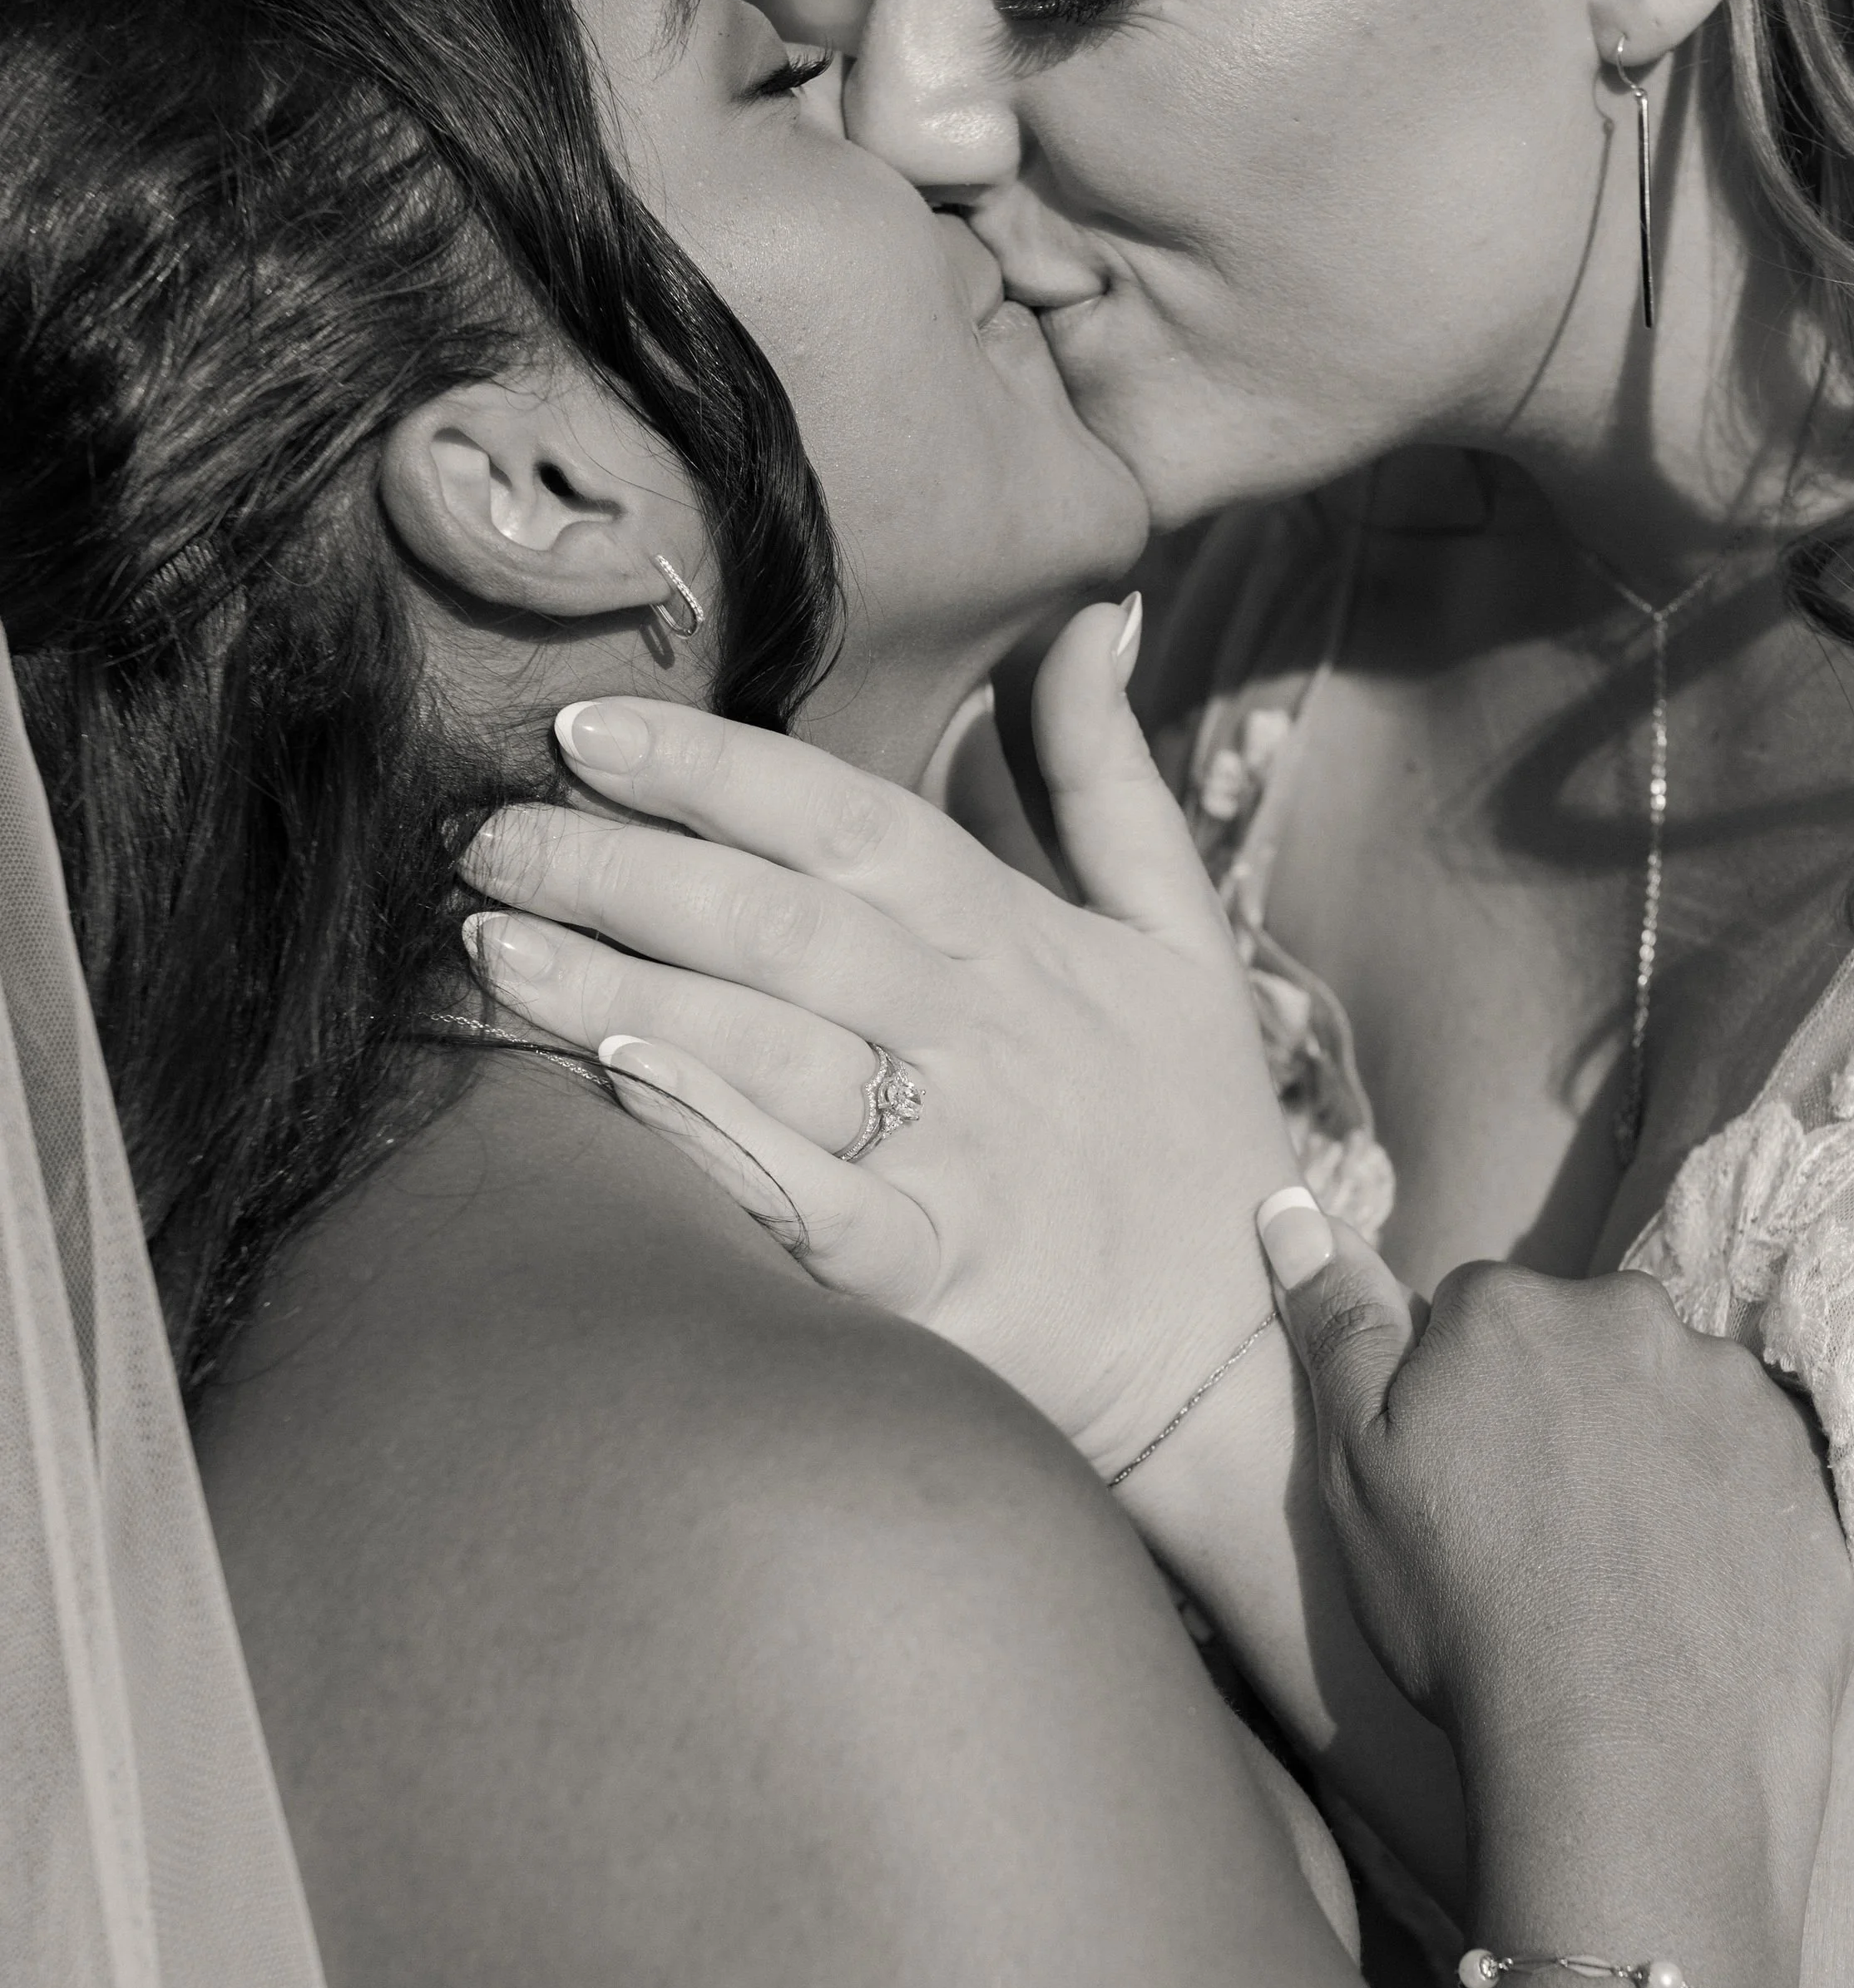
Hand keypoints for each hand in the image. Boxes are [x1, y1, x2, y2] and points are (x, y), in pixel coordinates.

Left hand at [460, 603, 1298, 1475]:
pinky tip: (619, 1080)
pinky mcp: (937, 1273)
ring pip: (774, 1045)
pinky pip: (812, 1199)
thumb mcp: (1183, 942)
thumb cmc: (1188, 1143)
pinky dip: (723, 1136)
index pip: (850, 820)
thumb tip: (1088, 625)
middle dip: (624, 866)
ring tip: (492, 943)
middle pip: (784, 921)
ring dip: (626, 985)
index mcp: (1017, 940)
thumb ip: (1109, 783)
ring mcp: (956, 1154)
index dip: (713, 766)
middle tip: (485, 833)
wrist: (1236, 1362)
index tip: (583, 728)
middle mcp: (979, 1032)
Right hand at [1256, 1193, 1853, 1905]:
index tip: (1461, 1483)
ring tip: (1615, 1575)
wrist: (1631, 1755)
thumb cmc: (1466, 1615)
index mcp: (1511, 1309)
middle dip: (1560, 1410)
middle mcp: (1634, 1320)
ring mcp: (1735, 1395)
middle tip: (1536, 1531)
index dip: (1459, 1400)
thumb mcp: (1359, 1475)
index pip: (1474, 1314)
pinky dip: (1719, 1511)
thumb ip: (1336, 1329)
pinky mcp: (1808, 1473)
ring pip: (1671, 1401)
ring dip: (1644, 1457)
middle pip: (1583, 1343)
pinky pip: (1749, 1469)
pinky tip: (1682, 1593)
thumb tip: (1288, 1208)